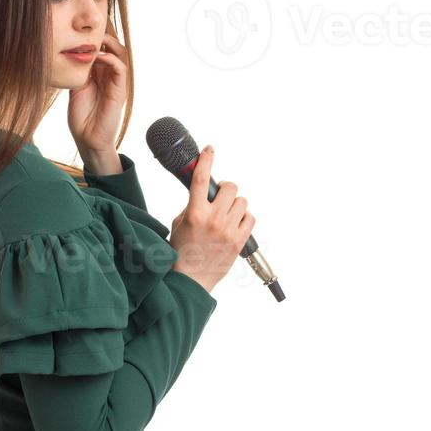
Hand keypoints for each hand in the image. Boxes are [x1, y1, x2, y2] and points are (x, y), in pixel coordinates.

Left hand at [66, 17, 128, 154]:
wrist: (87, 139)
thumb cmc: (81, 117)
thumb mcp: (74, 87)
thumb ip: (76, 71)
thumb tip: (67, 52)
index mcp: (100, 72)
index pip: (103, 46)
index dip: (98, 33)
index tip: (86, 20)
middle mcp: (110, 74)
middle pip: (114, 44)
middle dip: (106, 30)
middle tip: (95, 19)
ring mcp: (116, 82)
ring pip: (120, 53)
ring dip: (109, 42)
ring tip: (97, 36)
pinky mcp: (120, 91)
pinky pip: (120, 68)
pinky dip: (110, 59)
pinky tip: (98, 55)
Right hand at [168, 145, 255, 293]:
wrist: (190, 280)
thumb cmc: (181, 252)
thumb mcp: (179, 224)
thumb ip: (192, 206)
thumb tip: (205, 194)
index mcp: (195, 213)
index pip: (200, 179)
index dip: (206, 160)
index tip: (209, 150)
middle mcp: (213, 219)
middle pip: (230, 187)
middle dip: (225, 189)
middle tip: (220, 197)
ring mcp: (228, 230)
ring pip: (242, 202)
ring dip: (235, 204)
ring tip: (226, 215)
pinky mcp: (239, 241)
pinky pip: (250, 218)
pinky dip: (244, 218)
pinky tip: (235, 225)